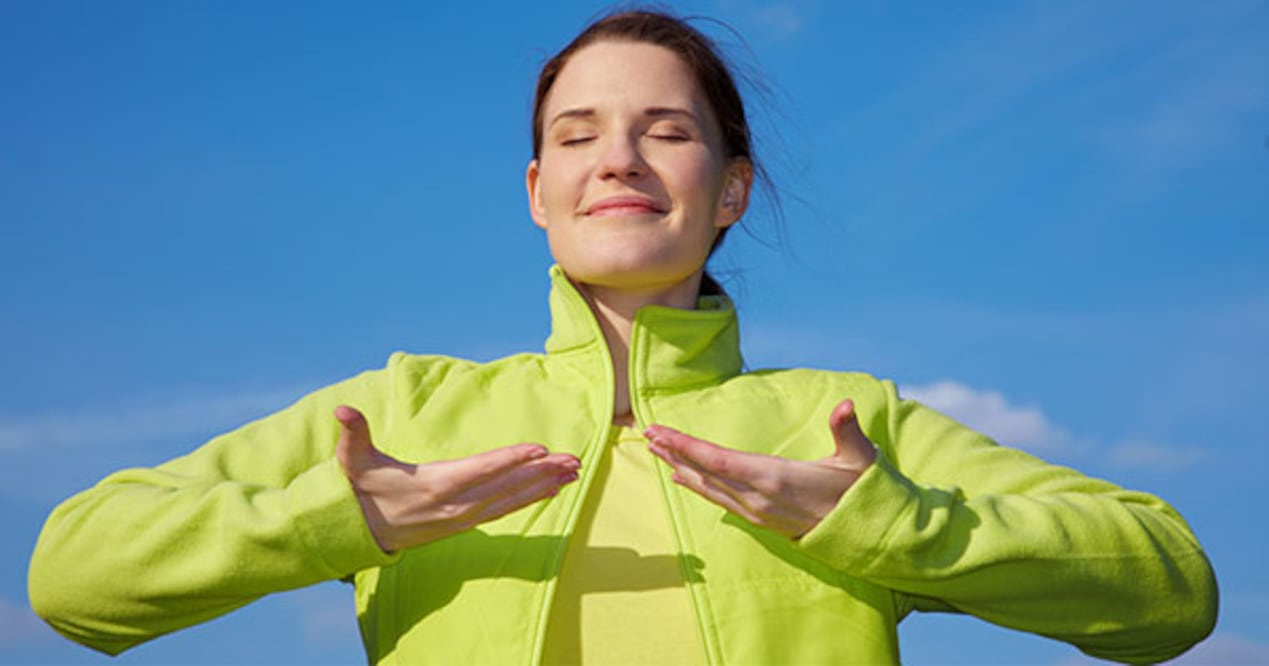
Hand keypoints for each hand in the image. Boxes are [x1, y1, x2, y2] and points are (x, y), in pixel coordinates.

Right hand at [334, 405, 580, 552]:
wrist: (359, 532)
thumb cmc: (362, 489)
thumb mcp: (353, 460)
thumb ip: (353, 433)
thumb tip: (341, 411)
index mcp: (434, 484)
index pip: (481, 469)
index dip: (512, 459)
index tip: (540, 449)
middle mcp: (455, 504)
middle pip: (507, 486)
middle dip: (543, 473)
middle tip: (575, 460)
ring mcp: (463, 516)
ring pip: (512, 500)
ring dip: (545, 486)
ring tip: (574, 473)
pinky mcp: (467, 523)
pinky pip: (506, 510)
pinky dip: (531, 499)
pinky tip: (553, 490)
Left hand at [644, 399, 875, 538]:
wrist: (866, 534)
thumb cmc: (860, 490)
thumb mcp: (859, 458)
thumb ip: (847, 430)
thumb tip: (846, 404)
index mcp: (775, 477)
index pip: (719, 460)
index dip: (686, 446)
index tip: (660, 431)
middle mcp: (759, 497)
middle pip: (706, 472)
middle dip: (674, 452)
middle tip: (647, 433)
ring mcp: (757, 511)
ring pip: (709, 487)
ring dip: (680, 467)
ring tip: (656, 450)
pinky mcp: (760, 519)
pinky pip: (719, 500)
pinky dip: (697, 485)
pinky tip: (682, 477)